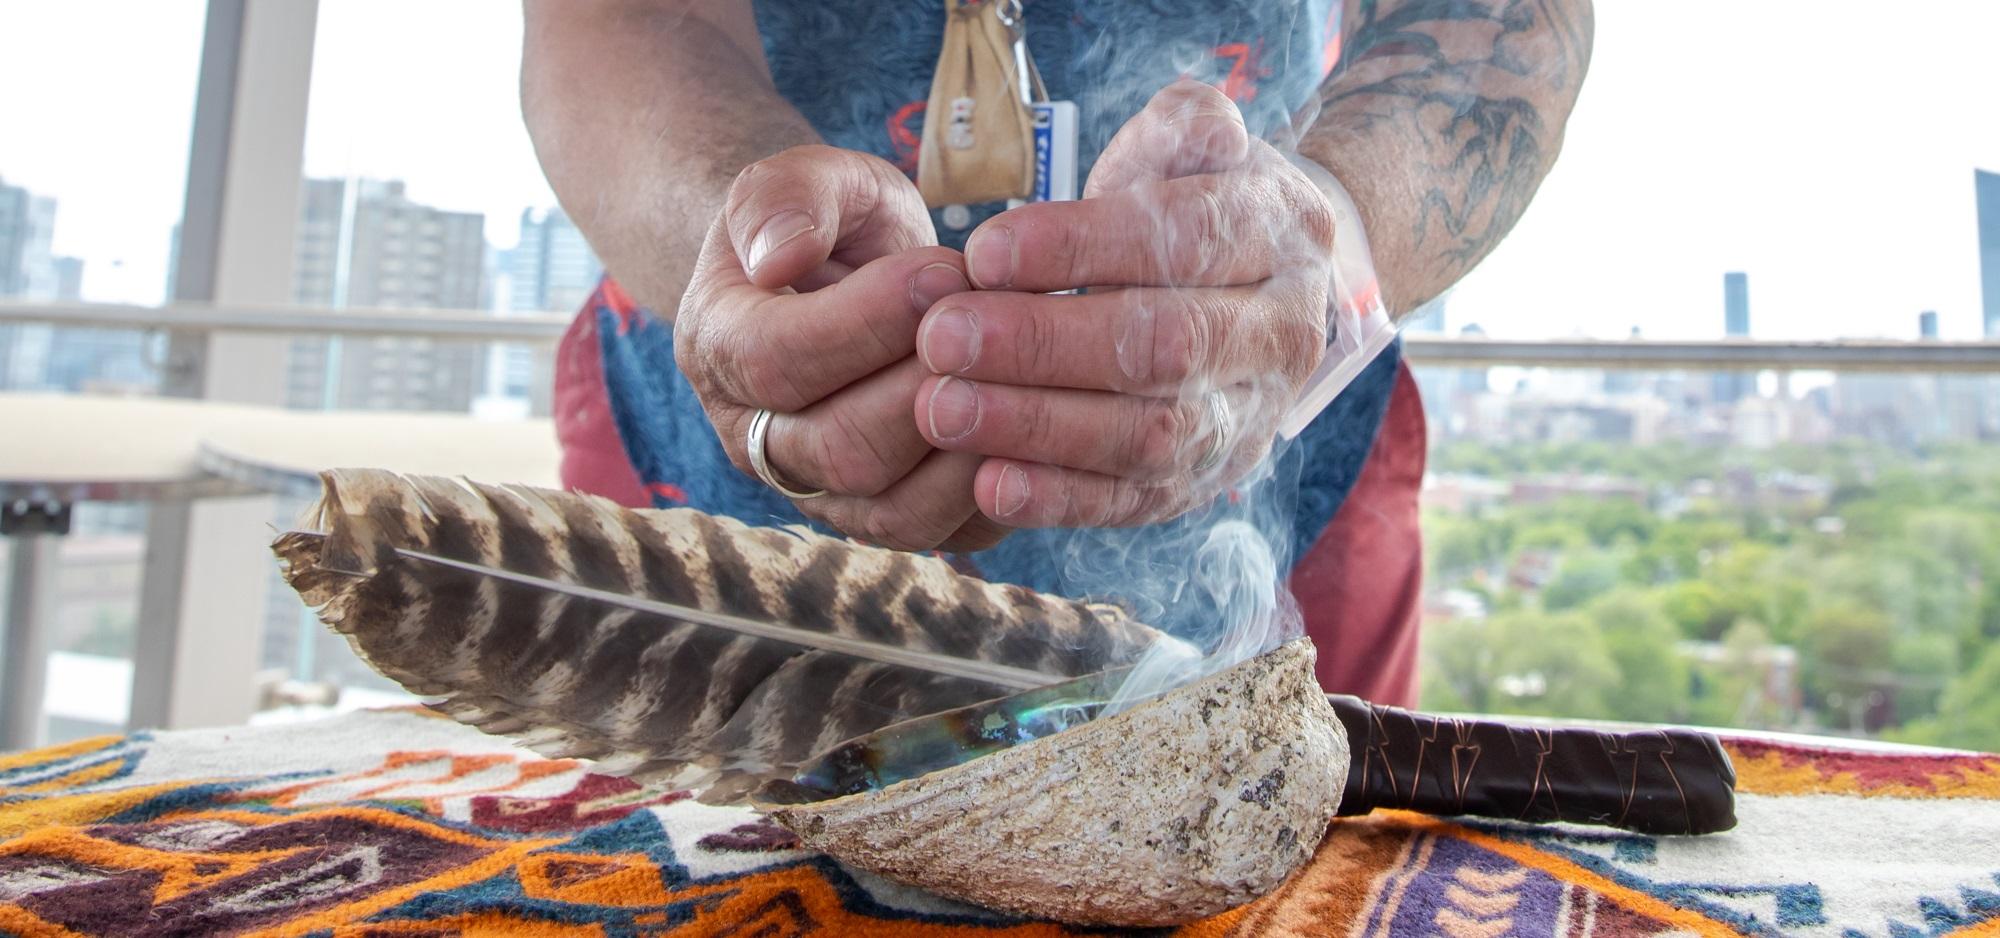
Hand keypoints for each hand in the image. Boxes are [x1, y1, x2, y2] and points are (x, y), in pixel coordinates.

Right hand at [676, 145, 1008, 550]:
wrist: (843, 277)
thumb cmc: (828, 221)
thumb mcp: (806, 178)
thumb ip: (786, 197)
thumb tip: (781, 259)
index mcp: (717, 349)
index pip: (776, 362)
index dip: (864, 322)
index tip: (943, 268)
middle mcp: (755, 440)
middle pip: (838, 450)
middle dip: (926, 387)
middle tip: (995, 328)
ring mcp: (819, 492)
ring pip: (891, 510)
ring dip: (966, 447)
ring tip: (1017, 375)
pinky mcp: (885, 519)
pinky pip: (940, 534)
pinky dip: (994, 492)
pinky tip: (1032, 426)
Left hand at [912, 81, 1333, 527]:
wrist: (1254, 290)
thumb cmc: (1191, 203)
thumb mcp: (1196, 147)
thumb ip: (1189, 127)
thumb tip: (1199, 130)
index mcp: (1282, 238)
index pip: (1185, 241)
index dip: (1083, 248)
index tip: (985, 253)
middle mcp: (1280, 336)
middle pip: (1166, 349)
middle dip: (1045, 346)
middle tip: (942, 338)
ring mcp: (1248, 421)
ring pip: (1150, 437)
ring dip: (1039, 427)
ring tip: (942, 409)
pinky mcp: (1201, 484)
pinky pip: (1134, 502)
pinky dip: (1060, 499)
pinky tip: (987, 486)